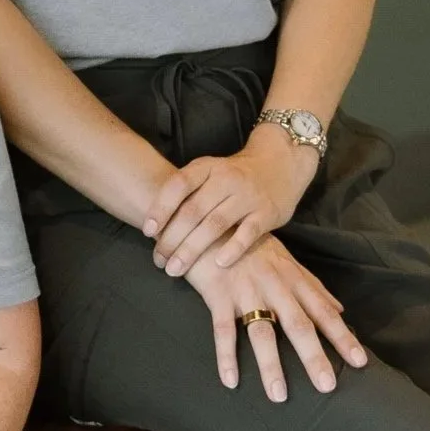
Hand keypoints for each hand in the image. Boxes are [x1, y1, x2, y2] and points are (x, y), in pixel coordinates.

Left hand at [144, 126, 317, 279]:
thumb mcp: (211, 172)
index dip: (161, 208)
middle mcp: (226, 179)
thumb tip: (155, 226)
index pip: (179, 185)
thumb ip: (189, 193)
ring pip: (215, 224)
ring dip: (192, 249)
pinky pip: (248, 233)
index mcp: (207, 167)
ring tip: (176, 268)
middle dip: (172, 239)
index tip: (148, 230)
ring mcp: (248, 195)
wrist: (281, 163)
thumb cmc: (235, 176)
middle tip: (159, 260)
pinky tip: (218, 264)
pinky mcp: (267, 212)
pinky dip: (233, 249)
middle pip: (193, 211)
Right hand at [182, 233, 368, 402]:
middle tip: (327, 386)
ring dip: (271, 365)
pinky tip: (231, 381)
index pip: (323, 312)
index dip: (342, 336)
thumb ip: (313, 286)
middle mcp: (274, 286)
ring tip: (278, 395)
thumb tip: (340, 309)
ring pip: (261, 331)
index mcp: (292, 279)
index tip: (360, 361)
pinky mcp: (218, 294)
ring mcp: (245, 290)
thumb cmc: (248, 243)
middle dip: (314, 356)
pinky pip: (223, 329)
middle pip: (298, 325)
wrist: (209, 221)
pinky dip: (226, 356)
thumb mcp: (286, 259)